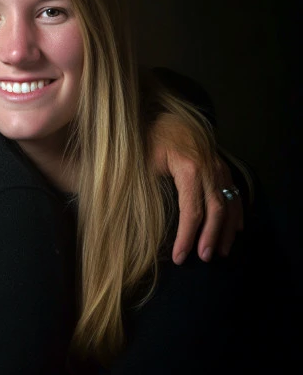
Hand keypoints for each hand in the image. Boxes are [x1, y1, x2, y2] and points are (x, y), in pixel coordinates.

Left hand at [149, 113, 243, 264]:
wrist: (166, 115)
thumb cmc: (151, 139)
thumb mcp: (144, 161)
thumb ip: (149, 187)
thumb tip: (138, 219)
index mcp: (189, 170)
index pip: (192, 212)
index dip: (186, 237)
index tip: (180, 256)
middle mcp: (210, 170)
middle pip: (215, 211)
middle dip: (210, 238)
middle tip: (204, 258)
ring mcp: (218, 168)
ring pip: (229, 204)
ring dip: (226, 230)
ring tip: (220, 251)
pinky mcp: (221, 167)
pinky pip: (234, 193)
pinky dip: (236, 213)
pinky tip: (234, 230)